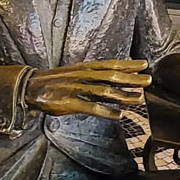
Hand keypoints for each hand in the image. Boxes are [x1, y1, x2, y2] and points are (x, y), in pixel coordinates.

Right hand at [26, 59, 150, 119]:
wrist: (30, 87)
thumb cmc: (55, 82)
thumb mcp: (76, 73)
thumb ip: (94, 76)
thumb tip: (113, 77)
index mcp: (85, 68)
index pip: (110, 64)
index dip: (128, 64)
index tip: (145, 64)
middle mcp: (82, 76)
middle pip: (111, 76)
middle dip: (131, 78)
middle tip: (148, 80)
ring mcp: (76, 89)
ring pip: (104, 91)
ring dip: (123, 95)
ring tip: (139, 98)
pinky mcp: (69, 103)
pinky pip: (90, 107)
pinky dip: (106, 111)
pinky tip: (119, 115)